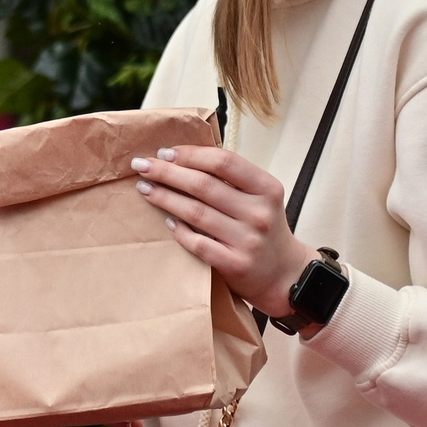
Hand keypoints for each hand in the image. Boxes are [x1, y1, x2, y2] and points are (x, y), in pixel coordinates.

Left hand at [132, 144, 314, 317]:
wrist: (284, 274)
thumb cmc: (264, 228)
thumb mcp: (260, 197)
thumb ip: (232, 180)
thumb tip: (184, 157)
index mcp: (267, 188)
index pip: (224, 162)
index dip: (190, 154)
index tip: (164, 152)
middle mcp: (259, 213)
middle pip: (204, 185)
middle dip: (167, 172)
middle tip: (142, 166)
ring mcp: (248, 240)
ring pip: (196, 212)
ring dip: (165, 198)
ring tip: (144, 188)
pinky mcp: (235, 264)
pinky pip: (198, 243)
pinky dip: (179, 230)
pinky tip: (166, 220)